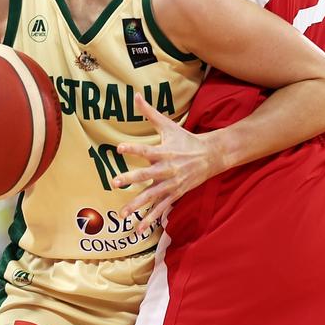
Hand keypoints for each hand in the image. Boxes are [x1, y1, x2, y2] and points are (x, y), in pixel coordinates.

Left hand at [114, 94, 220, 232]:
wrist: (210, 157)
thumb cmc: (185, 139)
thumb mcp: (168, 125)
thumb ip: (150, 113)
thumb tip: (136, 95)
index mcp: (165, 151)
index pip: (147, 150)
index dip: (133, 148)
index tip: (119, 148)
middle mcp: (168, 169)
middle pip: (147, 176)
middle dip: (131, 179)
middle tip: (115, 182)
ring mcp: (172, 184)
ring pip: (152, 196)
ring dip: (137, 206)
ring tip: (122, 214)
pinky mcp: (175, 194)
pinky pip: (161, 208)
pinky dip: (151, 219)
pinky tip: (139, 228)